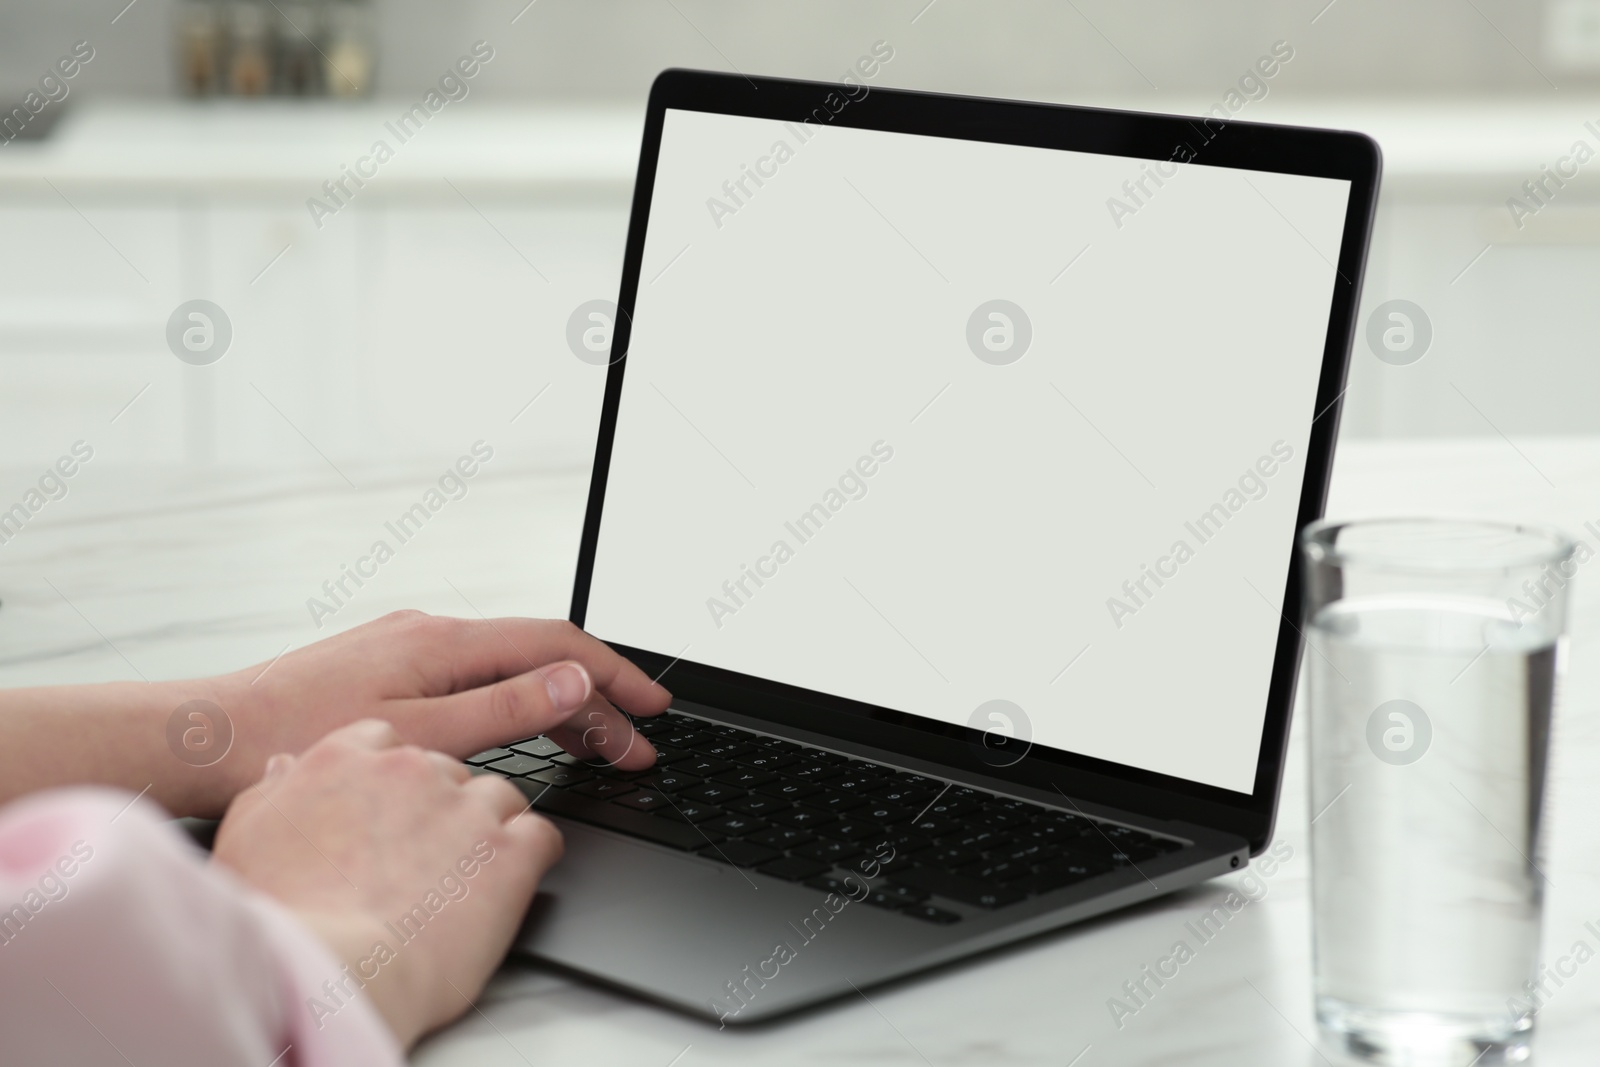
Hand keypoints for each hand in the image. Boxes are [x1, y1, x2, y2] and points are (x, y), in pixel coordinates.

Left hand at [207, 612, 671, 813]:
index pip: (557, 643)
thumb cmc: (295, 738)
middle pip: (539, 656)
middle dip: (597, 697)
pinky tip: (525, 726)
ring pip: (509, 667)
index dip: (615, 674)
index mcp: (443, 641)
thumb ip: (503, 708)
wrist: (210, 738)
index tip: (654, 706)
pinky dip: (517, 702)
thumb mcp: (417, 735)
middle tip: (638, 743)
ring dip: (559, 702)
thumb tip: (573, 680)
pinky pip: (477, 676)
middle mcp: (430, 632)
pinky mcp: (391, 669)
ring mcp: (409, 648)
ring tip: (600, 743)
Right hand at [213, 719, 559, 1048]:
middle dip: (441, 808)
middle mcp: (412, 769)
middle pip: (448, 771)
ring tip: (468, 875)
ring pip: (499, 797)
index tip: (392, 809)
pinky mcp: (510, 852)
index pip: (389, 741)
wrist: (330, 971)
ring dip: (489, 829)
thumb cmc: (281, 916)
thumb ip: (271, 792)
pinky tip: (513, 880)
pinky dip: (532, 857)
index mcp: (346, 759)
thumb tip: (283, 768)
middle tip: (425, 857)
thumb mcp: (244, 837)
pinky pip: (541, 836)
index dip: (394, 780)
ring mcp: (466, 807)